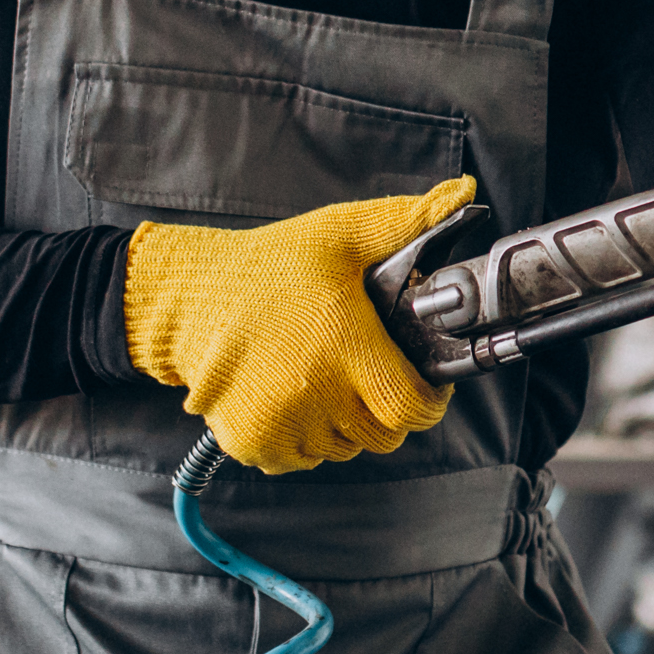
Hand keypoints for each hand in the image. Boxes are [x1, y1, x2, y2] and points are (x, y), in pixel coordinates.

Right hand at [123, 176, 477, 472]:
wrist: (189, 299)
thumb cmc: (268, 266)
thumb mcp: (342, 233)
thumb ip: (407, 220)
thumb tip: (463, 194)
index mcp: (344, 344)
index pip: (412, 407)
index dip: (428, 399)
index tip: (425, 383)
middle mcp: (315, 391)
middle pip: (383, 435)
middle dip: (389, 409)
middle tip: (372, 373)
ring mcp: (281, 422)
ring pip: (345, 449)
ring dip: (347, 424)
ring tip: (327, 378)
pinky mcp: (253, 441)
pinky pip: (302, 459)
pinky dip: (306, 438)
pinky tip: (297, 397)